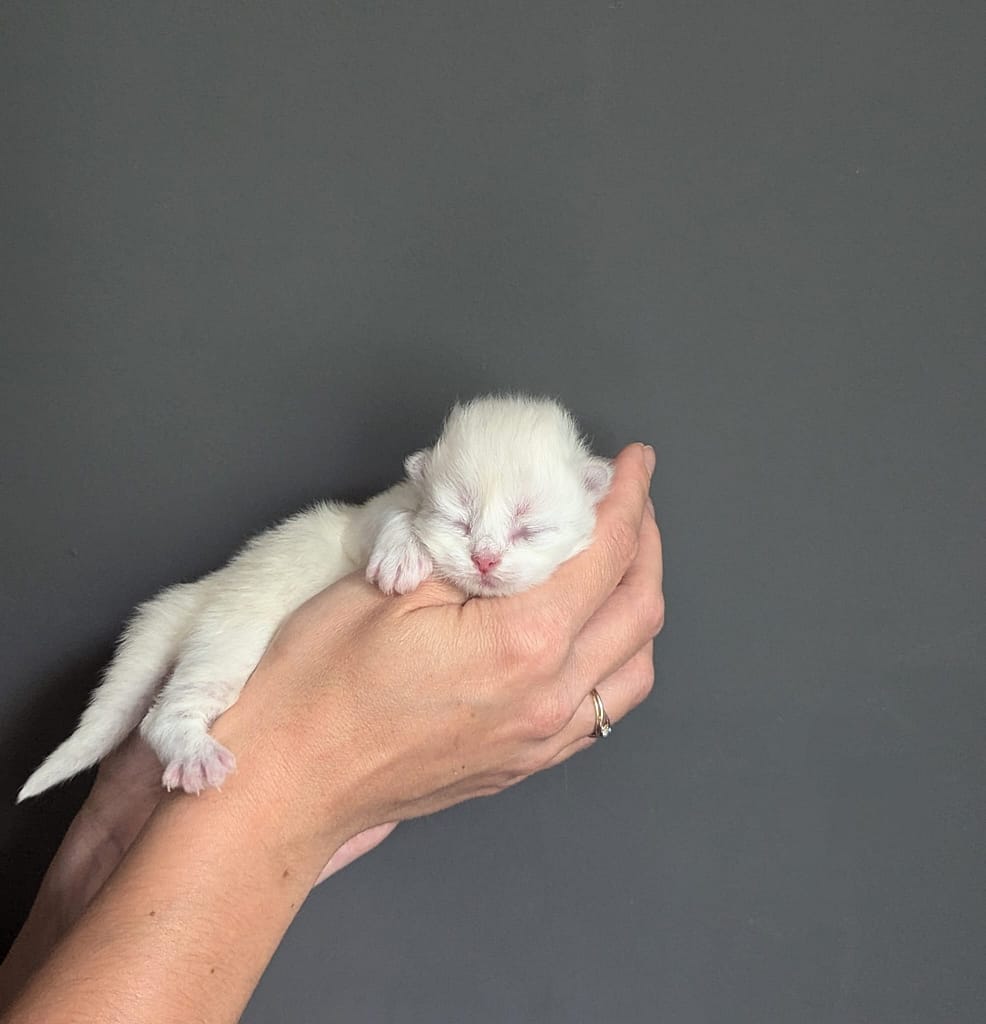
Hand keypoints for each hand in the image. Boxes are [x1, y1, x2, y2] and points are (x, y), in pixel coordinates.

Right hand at [214, 442, 663, 858]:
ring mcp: (540, 740)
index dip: (628, 498)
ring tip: (621, 565)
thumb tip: (507, 511)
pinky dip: (617, 661)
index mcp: (523, 643)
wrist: (289, 781)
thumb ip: (467, 546)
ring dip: (639, 605)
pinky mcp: (524, 764)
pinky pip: (602, 711)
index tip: (636, 462)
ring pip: (635, 668)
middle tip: (630, 502)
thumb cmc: (321, 680)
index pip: (606, 554)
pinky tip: (591, 635)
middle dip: (646, 543)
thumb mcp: (391, 584)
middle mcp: (549, 697)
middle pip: (639, 609)